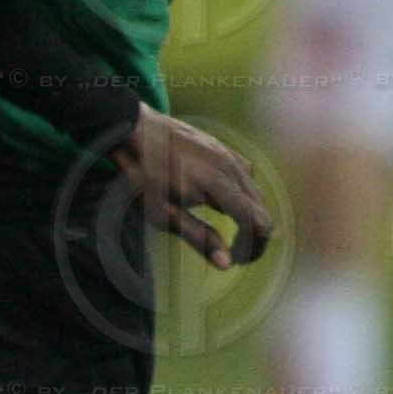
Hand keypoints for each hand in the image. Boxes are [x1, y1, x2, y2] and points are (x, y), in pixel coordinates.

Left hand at [111, 106, 272, 268]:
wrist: (132, 128)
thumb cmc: (141, 175)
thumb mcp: (162, 214)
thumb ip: (198, 237)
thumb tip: (227, 265)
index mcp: (217, 186)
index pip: (256, 221)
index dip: (254, 246)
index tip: (238, 260)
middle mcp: (229, 167)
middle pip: (260, 207)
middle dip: (255, 235)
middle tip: (238, 255)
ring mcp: (226, 154)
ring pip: (254, 190)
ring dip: (251, 215)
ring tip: (235, 233)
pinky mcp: (220, 147)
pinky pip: (245, 173)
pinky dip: (245, 193)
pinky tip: (227, 202)